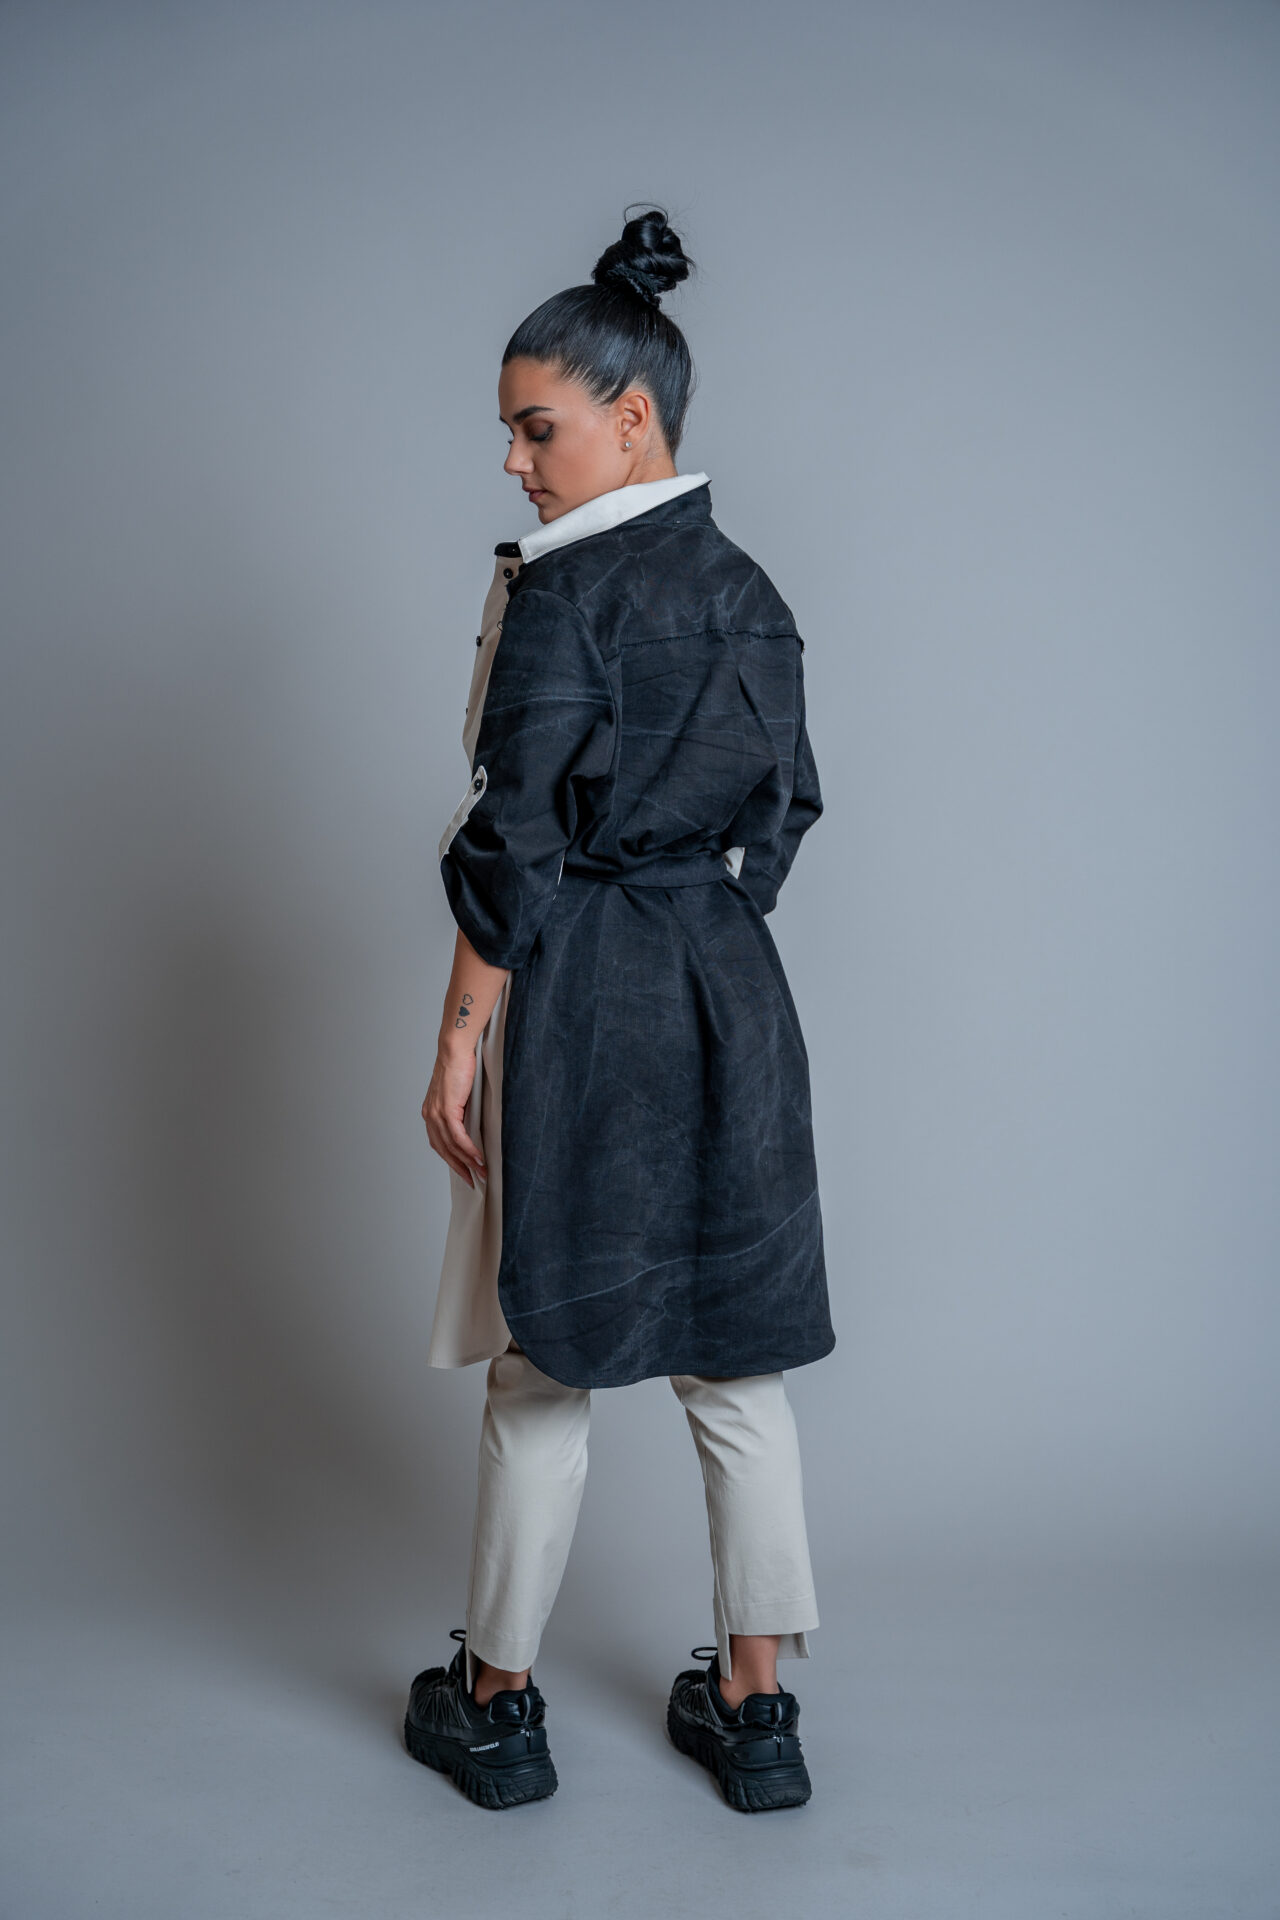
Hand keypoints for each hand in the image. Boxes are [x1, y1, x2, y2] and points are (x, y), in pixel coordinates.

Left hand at [422, 1042, 486, 1186]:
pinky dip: (468, 1150)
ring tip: (482, 1171)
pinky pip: (458, 1137)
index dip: (451, 1160)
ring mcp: (437, 1113)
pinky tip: (478, 1158)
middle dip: (459, 1168)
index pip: (439, 1144)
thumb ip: (461, 1112)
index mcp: (430, 1113)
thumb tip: (473, 1127)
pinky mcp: (447, 1110)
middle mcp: (430, 1115)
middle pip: (444, 1150)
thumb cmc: (459, 1067)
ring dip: (468, 1162)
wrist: (455, 1050)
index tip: (464, 1171)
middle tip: (473, 1180)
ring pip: (451, 1146)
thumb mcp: (459, 1095)